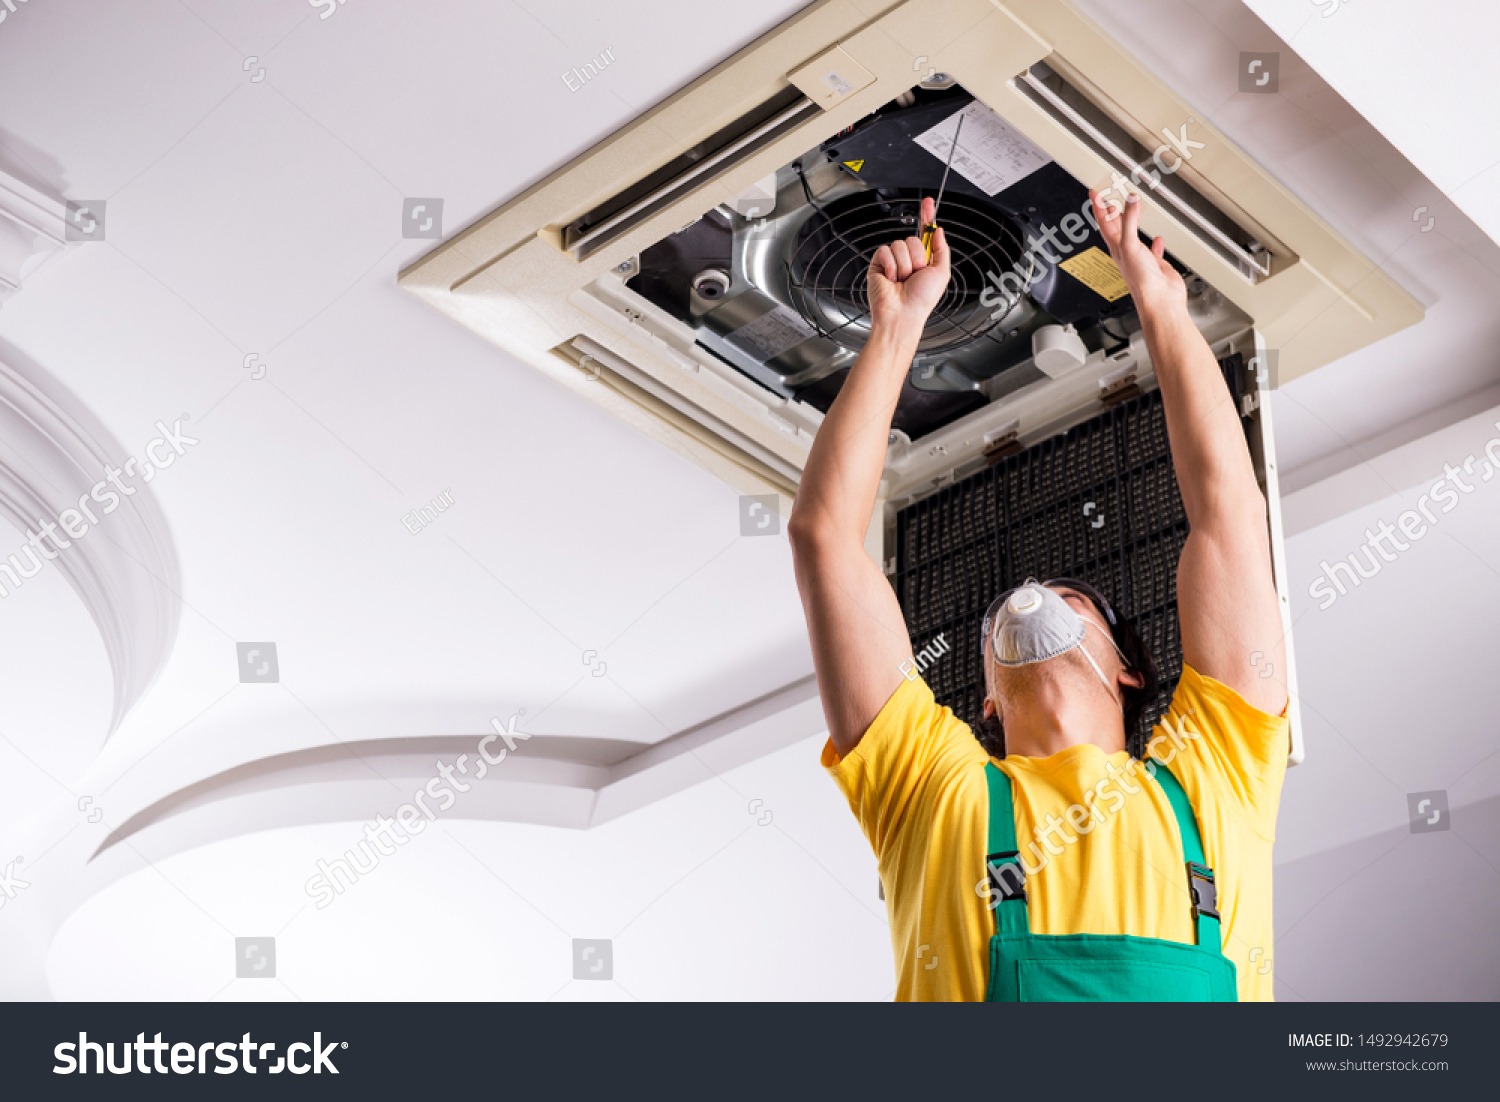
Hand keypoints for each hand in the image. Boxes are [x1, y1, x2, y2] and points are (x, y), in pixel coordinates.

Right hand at [867, 197, 949, 337]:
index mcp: (923, 260)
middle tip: (915, 274)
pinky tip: (891, 278)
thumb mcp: (941, 273)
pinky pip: (884, 250)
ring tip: (902, 280)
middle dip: (917, 257)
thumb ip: (942, 249)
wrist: (902, 314)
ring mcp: (893, 261)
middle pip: (912, 239)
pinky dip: (890, 264)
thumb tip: (938, 230)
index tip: (928, 203)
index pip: (925, 234)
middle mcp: (908, 259)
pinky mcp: (878, 264)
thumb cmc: (922, 300)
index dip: (926, 217)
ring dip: (904, 264)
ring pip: (899, 244)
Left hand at [1089, 189, 1186, 317]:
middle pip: (1116, 227)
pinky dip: (1155, 243)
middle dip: (1112, 211)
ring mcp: (1140, 258)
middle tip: (1109, 196)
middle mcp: (1126, 252)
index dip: (1098, 206)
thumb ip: (1130, 221)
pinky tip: (1157, 238)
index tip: (1094, 193)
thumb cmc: (1141, 280)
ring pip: (1133, 237)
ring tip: (1131, 210)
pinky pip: (1153, 251)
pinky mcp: (1155, 265)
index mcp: (1116, 247)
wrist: (1159, 301)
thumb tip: (1130, 200)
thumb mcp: (1130, 244)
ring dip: (1132, 224)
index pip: (1104, 222)